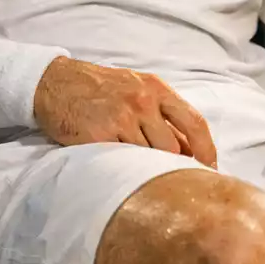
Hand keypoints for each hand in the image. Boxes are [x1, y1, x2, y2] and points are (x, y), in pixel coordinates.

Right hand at [33, 57, 217, 166]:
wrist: (55, 83)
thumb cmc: (100, 89)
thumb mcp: (138, 89)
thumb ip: (164, 114)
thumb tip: (191, 148)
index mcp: (157, 89)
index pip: (195, 123)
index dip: (207, 150)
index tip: (209, 170)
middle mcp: (143, 101)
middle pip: (174, 147)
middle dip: (174, 166)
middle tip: (171, 179)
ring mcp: (121, 118)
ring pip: (149, 157)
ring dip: (146, 170)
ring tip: (140, 173)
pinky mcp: (99, 136)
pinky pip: (122, 162)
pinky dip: (123, 169)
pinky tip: (118, 169)